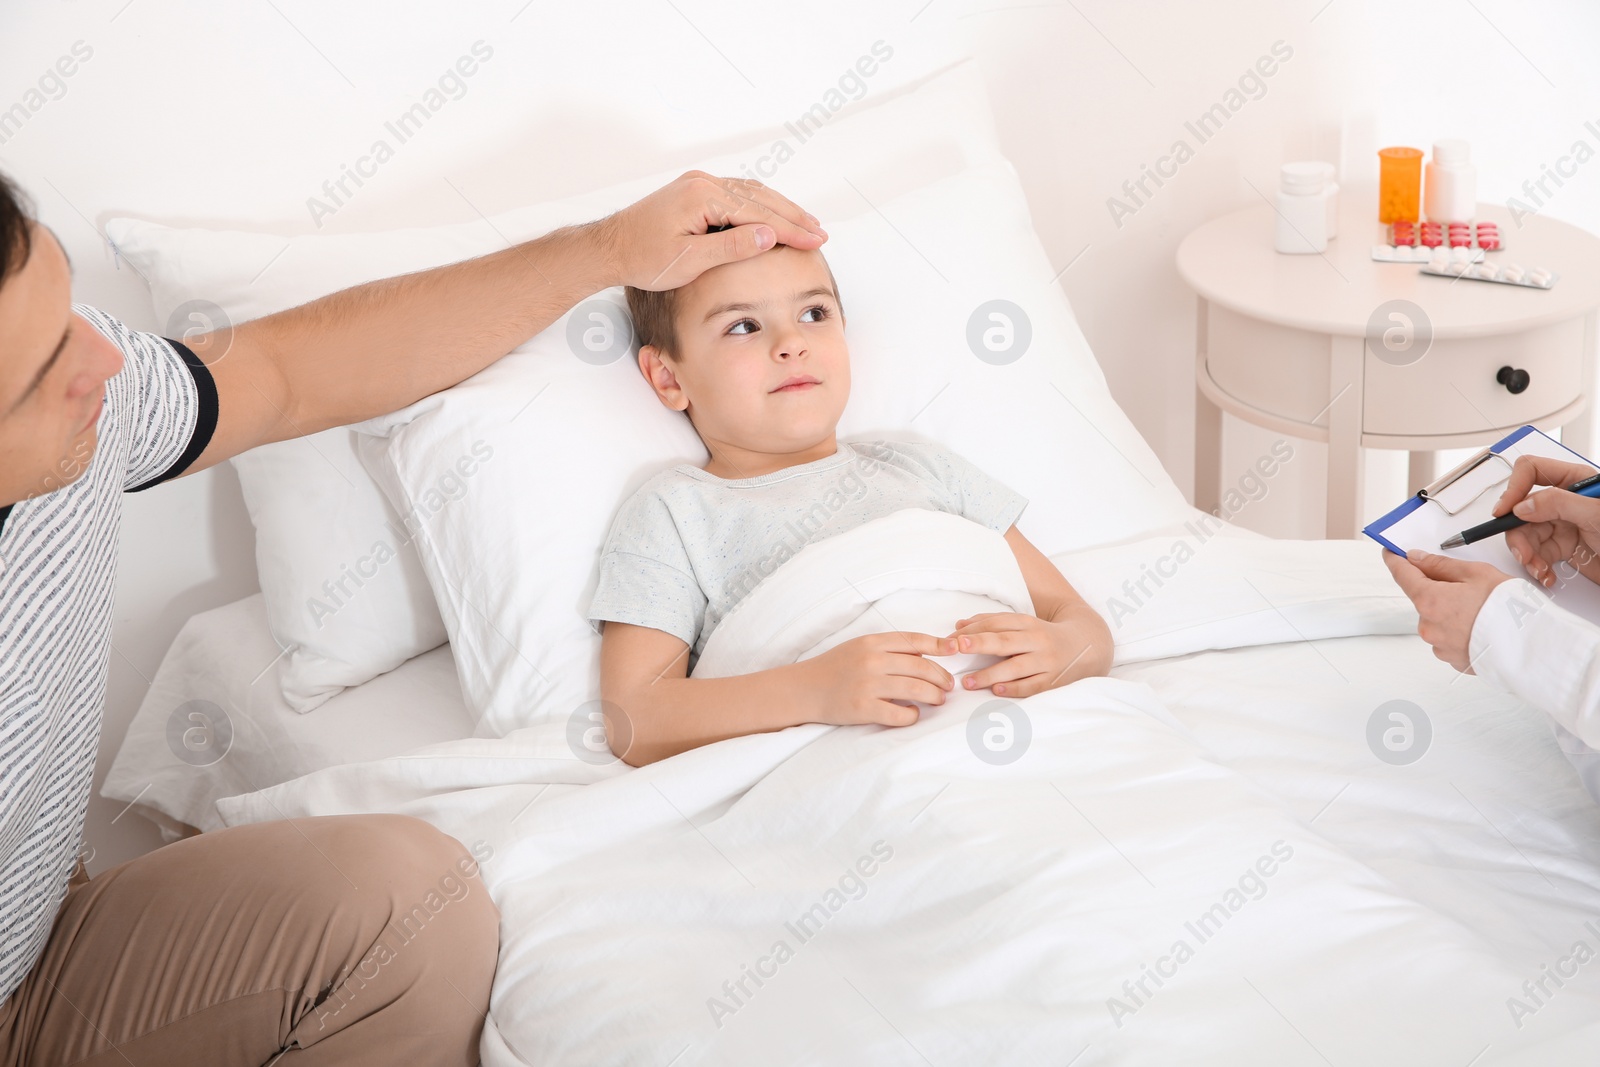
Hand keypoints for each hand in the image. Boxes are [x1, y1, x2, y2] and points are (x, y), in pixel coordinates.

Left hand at [598, 172, 826, 291]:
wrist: (610, 248)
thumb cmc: (644, 259)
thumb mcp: (689, 261)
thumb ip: (732, 246)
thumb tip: (770, 234)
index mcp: (703, 196)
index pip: (759, 213)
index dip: (791, 229)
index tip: (817, 241)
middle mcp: (703, 182)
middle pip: (760, 197)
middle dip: (793, 215)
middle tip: (821, 232)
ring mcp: (698, 183)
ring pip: (751, 192)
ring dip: (780, 208)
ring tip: (806, 224)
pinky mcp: (694, 190)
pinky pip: (737, 194)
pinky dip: (760, 205)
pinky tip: (773, 215)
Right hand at [796, 631, 955, 728]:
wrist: (804, 689)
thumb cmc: (835, 668)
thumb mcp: (859, 647)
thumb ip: (888, 649)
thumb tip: (925, 656)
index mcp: (872, 642)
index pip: (914, 640)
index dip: (939, 645)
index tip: (955, 650)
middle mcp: (871, 660)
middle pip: (921, 667)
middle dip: (941, 677)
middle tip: (948, 686)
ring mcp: (867, 685)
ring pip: (916, 689)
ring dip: (934, 696)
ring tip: (938, 699)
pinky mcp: (863, 709)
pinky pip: (900, 714)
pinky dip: (912, 715)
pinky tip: (913, 714)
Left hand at [946, 609, 1110, 697]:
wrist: (1089, 645)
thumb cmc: (1045, 635)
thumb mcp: (1023, 624)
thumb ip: (992, 623)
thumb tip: (959, 625)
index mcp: (1028, 623)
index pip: (997, 624)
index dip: (973, 630)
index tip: (951, 639)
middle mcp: (1038, 641)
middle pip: (1005, 641)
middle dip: (980, 643)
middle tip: (958, 648)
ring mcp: (1047, 662)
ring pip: (1017, 667)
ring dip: (991, 674)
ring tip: (968, 682)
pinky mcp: (1054, 681)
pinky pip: (1033, 686)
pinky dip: (1015, 689)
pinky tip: (997, 691)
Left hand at [1383, 549, 1512, 671]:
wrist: (1532, 647)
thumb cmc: (1509, 609)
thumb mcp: (1476, 573)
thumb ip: (1440, 565)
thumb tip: (1416, 559)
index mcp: (1429, 601)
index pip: (1402, 575)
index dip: (1396, 561)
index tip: (1391, 553)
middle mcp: (1428, 626)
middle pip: (1424, 599)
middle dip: (1439, 590)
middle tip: (1469, 586)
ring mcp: (1440, 646)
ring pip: (1437, 621)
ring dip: (1452, 613)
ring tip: (1483, 611)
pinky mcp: (1453, 660)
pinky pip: (1450, 639)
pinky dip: (1461, 631)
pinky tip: (1482, 628)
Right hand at [1494, 455, 1599, 588]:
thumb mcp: (1597, 513)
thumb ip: (1559, 503)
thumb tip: (1522, 505)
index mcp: (1574, 481)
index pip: (1531, 471)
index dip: (1514, 488)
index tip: (1505, 511)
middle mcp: (1564, 501)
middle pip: (1521, 509)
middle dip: (1518, 533)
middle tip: (1523, 552)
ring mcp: (1562, 525)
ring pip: (1525, 534)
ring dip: (1526, 554)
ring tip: (1538, 568)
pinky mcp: (1562, 548)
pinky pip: (1536, 554)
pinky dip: (1536, 567)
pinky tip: (1547, 574)